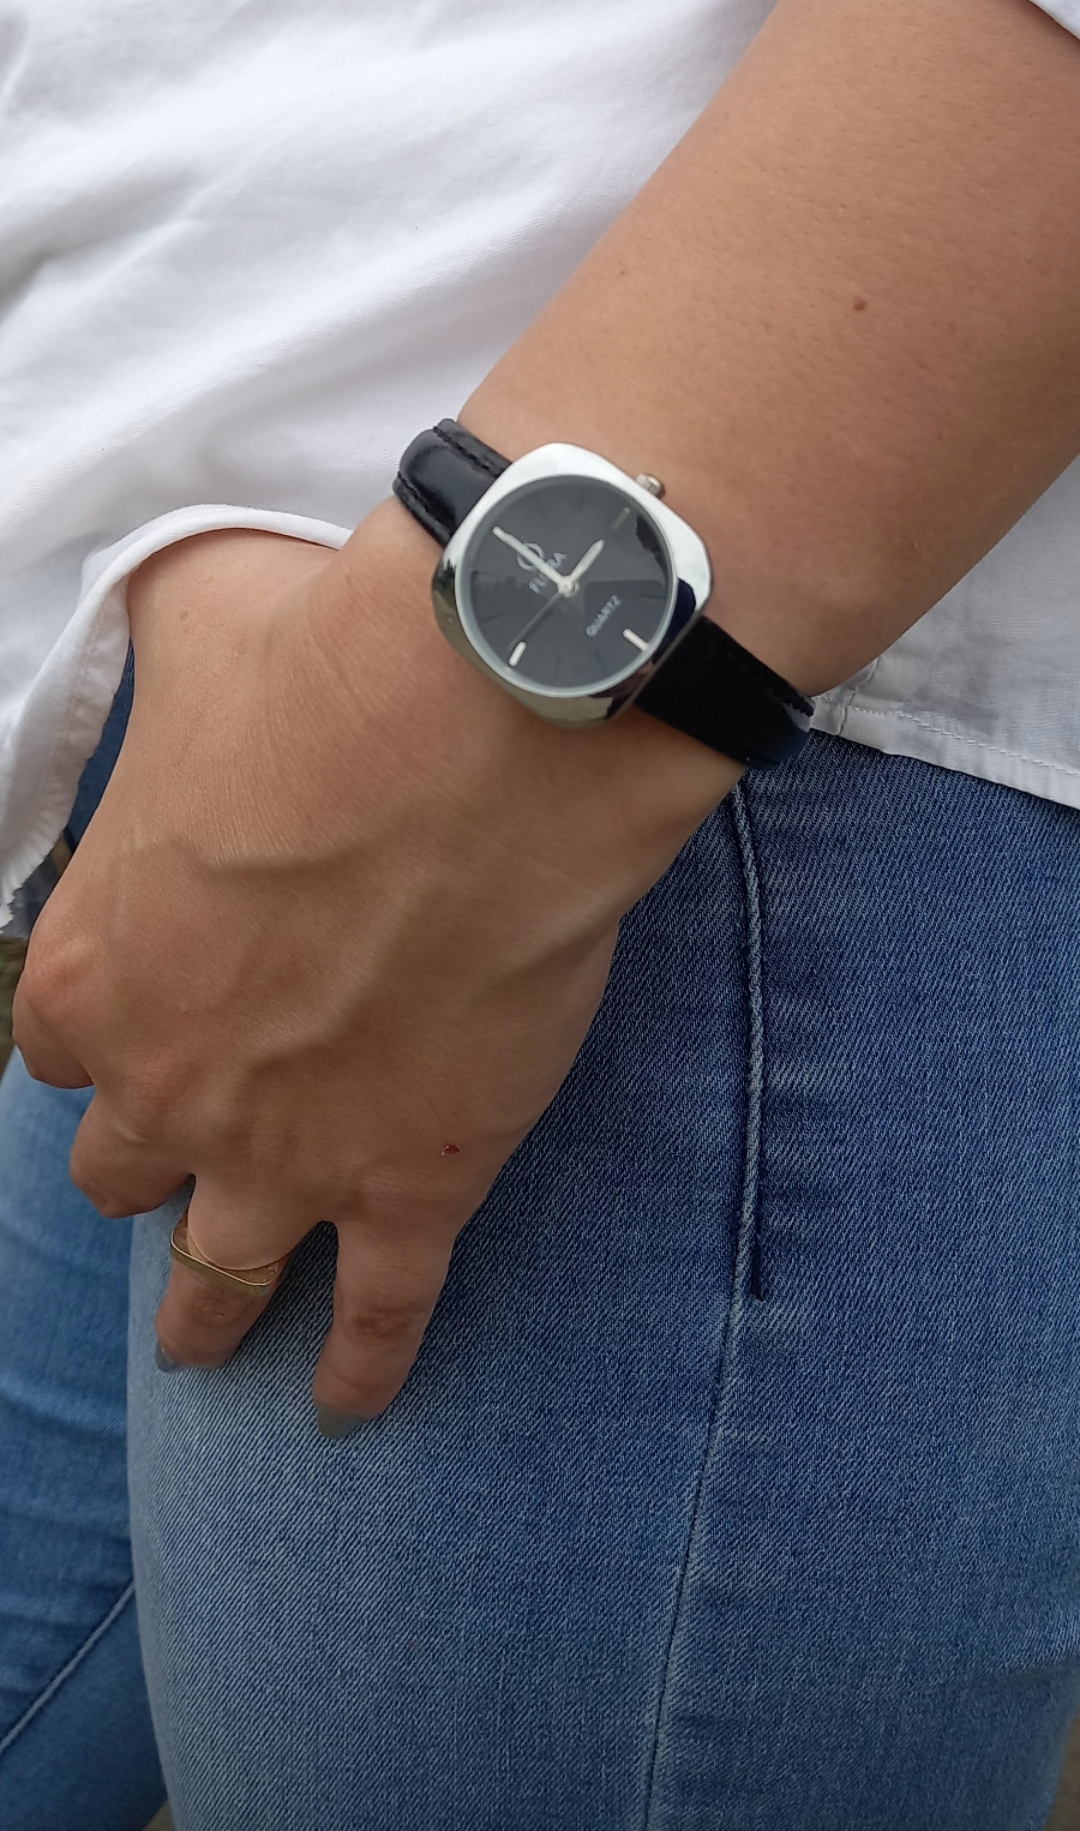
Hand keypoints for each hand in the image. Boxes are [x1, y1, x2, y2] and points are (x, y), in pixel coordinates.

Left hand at [13, 510, 732, 1422]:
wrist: (477, 735)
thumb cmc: (324, 665)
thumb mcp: (190, 619)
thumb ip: (158, 647)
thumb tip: (175, 603)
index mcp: (93, 963)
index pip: (59, 1043)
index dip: (98, 1037)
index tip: (131, 1032)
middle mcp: (167, 1086)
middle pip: (124, 1165)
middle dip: (145, 1163)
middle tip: (182, 1157)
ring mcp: (287, 1154)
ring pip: (220, 1276)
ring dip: (208, 1316)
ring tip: (210, 1347)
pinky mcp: (415, 1187)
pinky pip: (379, 1314)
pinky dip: (362, 1368)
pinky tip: (351, 1407)